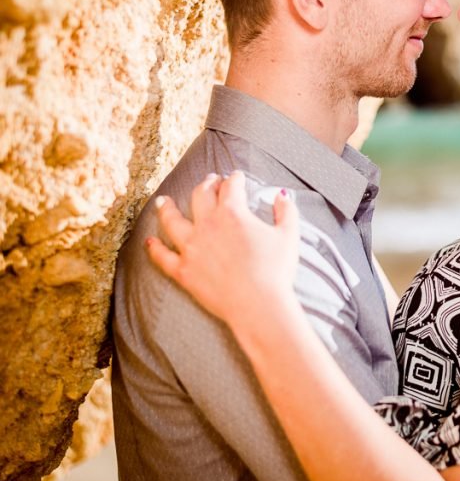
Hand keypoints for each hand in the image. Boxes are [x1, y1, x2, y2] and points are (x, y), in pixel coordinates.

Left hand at [145, 171, 300, 332]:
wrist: (257, 304)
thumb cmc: (276, 270)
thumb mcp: (288, 235)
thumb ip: (286, 210)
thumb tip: (282, 195)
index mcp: (233, 213)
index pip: (231, 187)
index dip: (234, 178)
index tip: (236, 177)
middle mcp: (207, 225)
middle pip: (201, 196)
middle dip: (206, 185)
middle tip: (209, 181)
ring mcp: (191, 248)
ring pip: (172, 221)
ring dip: (167, 208)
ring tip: (163, 201)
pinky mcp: (183, 271)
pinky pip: (162, 257)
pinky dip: (154, 248)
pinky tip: (149, 242)